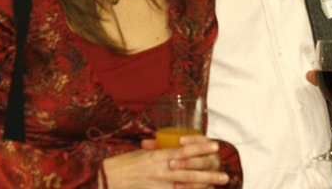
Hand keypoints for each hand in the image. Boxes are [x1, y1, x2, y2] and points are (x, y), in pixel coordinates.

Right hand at [102, 137, 228, 188]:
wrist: (107, 178)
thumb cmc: (124, 164)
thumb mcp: (144, 154)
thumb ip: (159, 153)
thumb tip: (173, 153)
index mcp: (159, 155)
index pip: (184, 151)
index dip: (201, 149)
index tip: (216, 147)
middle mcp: (161, 170)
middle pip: (190, 172)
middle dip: (209, 174)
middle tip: (224, 176)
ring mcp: (159, 184)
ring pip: (185, 186)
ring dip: (202, 187)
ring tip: (217, 186)